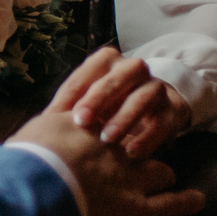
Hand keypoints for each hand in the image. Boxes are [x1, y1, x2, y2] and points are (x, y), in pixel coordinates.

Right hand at [8, 109, 205, 215]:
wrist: (38, 189)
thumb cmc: (24, 164)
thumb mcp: (29, 136)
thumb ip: (39, 132)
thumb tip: (22, 141)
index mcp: (86, 130)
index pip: (110, 111)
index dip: (117, 109)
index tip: (119, 110)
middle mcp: (112, 147)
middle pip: (140, 137)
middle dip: (143, 142)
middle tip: (139, 149)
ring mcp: (129, 176)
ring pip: (160, 170)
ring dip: (161, 174)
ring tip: (165, 178)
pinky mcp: (137, 209)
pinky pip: (170, 205)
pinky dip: (186, 203)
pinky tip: (198, 200)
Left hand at [51, 47, 193, 159]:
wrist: (154, 112)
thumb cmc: (109, 107)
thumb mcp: (88, 104)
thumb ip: (68, 108)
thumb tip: (43, 122)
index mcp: (107, 62)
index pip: (87, 73)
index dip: (74, 94)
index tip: (58, 115)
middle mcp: (133, 69)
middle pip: (118, 77)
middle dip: (98, 99)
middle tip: (82, 122)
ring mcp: (156, 87)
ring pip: (144, 96)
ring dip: (124, 117)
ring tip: (107, 139)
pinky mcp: (173, 109)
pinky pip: (162, 121)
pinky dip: (147, 137)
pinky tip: (132, 152)